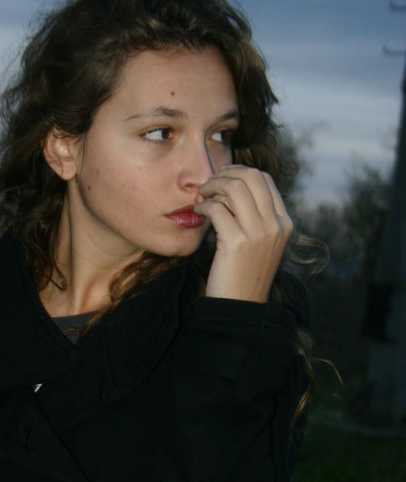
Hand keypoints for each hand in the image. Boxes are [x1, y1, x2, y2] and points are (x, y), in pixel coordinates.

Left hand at [194, 165, 292, 302]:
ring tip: (201, 197)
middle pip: (251, 177)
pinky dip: (204, 205)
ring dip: (212, 186)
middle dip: (225, 174)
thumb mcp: (259, 245)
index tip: (222, 178)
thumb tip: (232, 189)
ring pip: (234, 188)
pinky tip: (198, 212)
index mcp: (284, 223)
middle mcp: (275, 225)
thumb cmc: (243, 276)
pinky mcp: (237, 243)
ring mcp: (258, 233)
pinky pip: (217, 208)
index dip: (240, 173)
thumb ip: (255, 218)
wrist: (239, 308)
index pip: (265, 180)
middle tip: (208, 184)